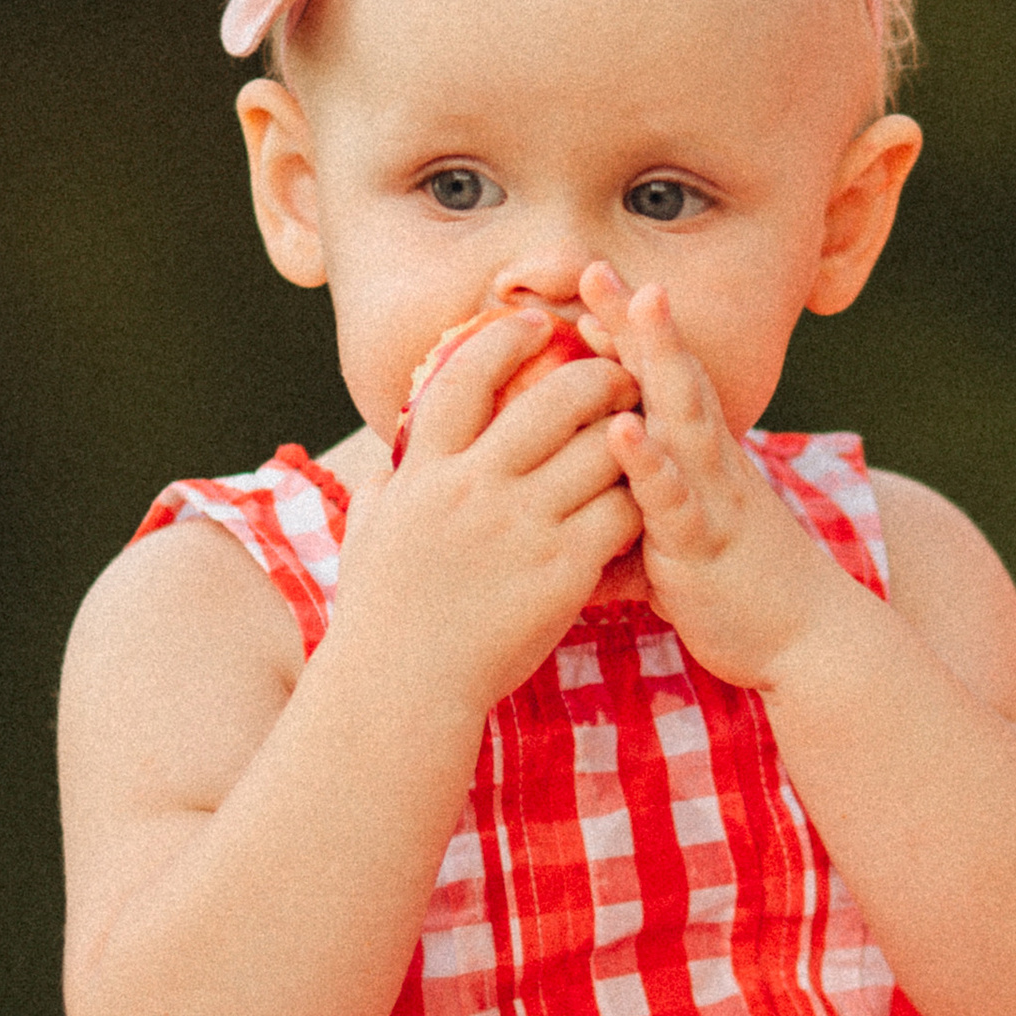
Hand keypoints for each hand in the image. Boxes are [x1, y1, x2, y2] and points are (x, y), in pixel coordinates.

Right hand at [330, 309, 641, 722]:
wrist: (401, 693)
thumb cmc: (383, 618)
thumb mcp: (370, 538)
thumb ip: (385, 488)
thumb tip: (388, 461)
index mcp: (424, 472)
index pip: (464, 376)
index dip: (505, 337)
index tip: (536, 322)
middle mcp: (472, 490)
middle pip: (552, 399)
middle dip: (597, 374)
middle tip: (621, 372)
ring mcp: (520, 530)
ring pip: (600, 450)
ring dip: (629, 433)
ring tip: (645, 430)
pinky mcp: (561, 572)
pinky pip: (620, 514)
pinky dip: (639, 500)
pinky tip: (646, 500)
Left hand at [578, 263, 845, 690]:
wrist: (809, 641)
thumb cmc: (738, 586)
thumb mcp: (682, 532)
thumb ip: (639, 503)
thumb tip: (586, 498)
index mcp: (700, 454)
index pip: (660, 376)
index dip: (627, 328)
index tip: (588, 277)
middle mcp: (709, 462)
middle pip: (669, 375)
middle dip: (632, 321)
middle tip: (593, 266)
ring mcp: (710, 497)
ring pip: (678, 417)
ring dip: (648, 363)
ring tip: (613, 315)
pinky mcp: (704, 544)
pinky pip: (674, 498)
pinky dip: (650, 462)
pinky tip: (622, 428)